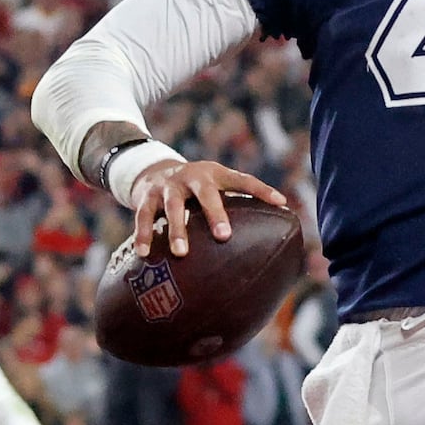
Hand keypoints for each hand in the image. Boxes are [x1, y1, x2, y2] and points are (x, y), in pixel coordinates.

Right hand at [128, 155, 289, 259]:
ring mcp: (168, 186)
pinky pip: (143, 216)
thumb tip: (272, 236)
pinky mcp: (147, 197)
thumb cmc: (195, 189)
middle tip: (224, 236)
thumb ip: (237, 205)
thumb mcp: (214, 188)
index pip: (243, 180)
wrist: (152, 171)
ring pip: (173, 207)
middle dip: (215, 214)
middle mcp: (192, 177)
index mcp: (215, 174)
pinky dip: (143, 234)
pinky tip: (144, 253)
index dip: (262, 189)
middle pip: (206, 193)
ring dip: (177, 230)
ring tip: (181, 253)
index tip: (282, 203)